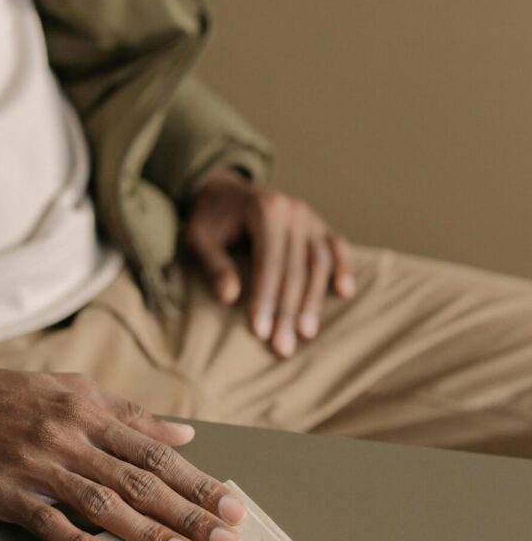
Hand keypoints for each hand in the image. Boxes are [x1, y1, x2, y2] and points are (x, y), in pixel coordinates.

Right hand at [0, 358, 246, 540]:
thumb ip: (130, 414)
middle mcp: (72, 438)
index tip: (233, 507)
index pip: (157, 454)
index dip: (198, 482)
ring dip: (148, 533)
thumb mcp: (74, 389)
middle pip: (141, 482)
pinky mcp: (7, 493)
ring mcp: (39, 466)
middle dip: (189, 514)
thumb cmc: (12, 396)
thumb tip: (184, 435)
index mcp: (92, 413)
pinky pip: (48, 522)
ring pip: (103, 503)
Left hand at [182, 169, 356, 355]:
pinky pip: (337, 247)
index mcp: (265, 209)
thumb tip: (229, 297)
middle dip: (289, 311)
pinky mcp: (320, 225)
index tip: (260, 332)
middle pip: (296, 268)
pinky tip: (345, 293)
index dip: (266, 298)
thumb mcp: (197, 237)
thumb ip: (213, 264)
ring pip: (320, 262)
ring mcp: (310, 217)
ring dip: (314, 301)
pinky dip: (344, 268)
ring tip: (306, 334)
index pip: (270, 261)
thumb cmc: (209, 220)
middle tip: (283, 347)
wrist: (225, 193)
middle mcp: (293, 210)